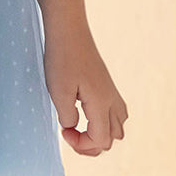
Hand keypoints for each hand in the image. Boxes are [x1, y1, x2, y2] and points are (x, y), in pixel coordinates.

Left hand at [43, 32, 127, 155]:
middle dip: (91, 144)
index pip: (101, 141)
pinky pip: (116, 113)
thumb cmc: (62, 59)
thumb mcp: (58, 92)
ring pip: (118, 127)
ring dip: (99, 133)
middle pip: (112, 138)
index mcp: (101, 104)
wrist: (69, 31)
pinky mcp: (107, 86)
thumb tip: (73, 126)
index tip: (63, 131)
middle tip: (69, 132)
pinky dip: (103, 122)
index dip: (81, 144)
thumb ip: (68, 117)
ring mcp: (112, 92)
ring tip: (78, 126)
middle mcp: (111, 101)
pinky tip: (85, 112)